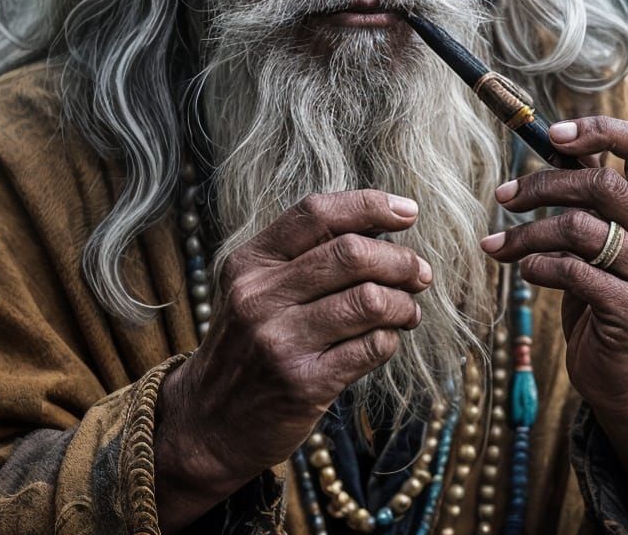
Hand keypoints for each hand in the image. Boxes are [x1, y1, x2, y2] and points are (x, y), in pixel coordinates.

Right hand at [154, 189, 430, 532]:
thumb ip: (303, 255)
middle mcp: (261, 296)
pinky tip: (386, 340)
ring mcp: (280, 340)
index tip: (408, 212)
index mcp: (251, 262)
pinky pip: (370, 347)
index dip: (371, 205)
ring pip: (369, 300)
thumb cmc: (246, 344)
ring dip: (403, 303)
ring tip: (408, 310)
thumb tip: (381, 227)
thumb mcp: (254, 288)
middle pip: (352, 253)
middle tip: (420, 272)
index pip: (317, 213)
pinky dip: (390, 339)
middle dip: (399, 260)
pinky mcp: (303, 383)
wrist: (207, 422)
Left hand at [481, 116, 627, 516]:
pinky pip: (572, 270)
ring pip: (578, 227)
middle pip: (601, 183)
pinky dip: (536, 265)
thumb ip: (586, 195)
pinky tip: (525, 271)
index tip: (553, 134)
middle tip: (503, 195)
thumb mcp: (600, 237)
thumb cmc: (603, 291)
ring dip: (526, 232)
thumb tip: (545, 139)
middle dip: (541, 185)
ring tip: (497, 245)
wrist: (626, 372)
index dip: (602, 131)